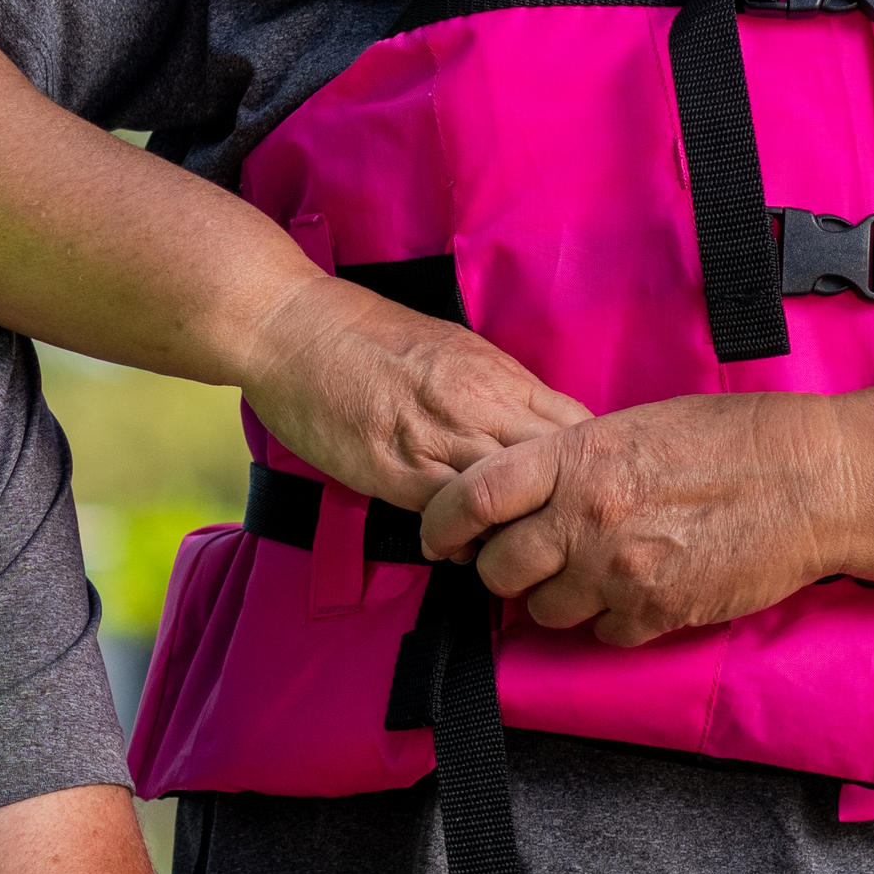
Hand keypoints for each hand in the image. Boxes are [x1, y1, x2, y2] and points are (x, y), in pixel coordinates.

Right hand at [237, 271, 588, 513]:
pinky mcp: (394, 469)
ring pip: (510, 499)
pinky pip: (451, 518)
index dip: (584, 465)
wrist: (290, 325)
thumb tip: (521, 425)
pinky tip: (456, 544)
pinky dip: (462, 539)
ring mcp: (439, 437)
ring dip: (512, 529)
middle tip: (547, 530)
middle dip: (560, 505)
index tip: (571, 487)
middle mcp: (479, 404)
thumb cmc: (359, 332)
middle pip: (556, 469)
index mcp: (497, 373)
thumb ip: (491, 387)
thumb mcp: (448, 347)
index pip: (576, 427)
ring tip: (504, 548)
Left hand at [419, 392, 855, 645]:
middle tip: (526, 560)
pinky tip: (637, 591)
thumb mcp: (636, 426)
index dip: (443, 524)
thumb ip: (573, 459)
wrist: (816, 481)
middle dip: (503, 569)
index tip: (443, 537)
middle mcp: (585, 517)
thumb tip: (528, 487)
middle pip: (498, 569)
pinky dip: (611, 621)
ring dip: (556, 598)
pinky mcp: (656, 611)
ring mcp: (618, 570)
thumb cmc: (735, 440)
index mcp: (575, 457)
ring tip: (590, 573)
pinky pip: (603, 634)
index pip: (472, 498)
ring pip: (544, 611)